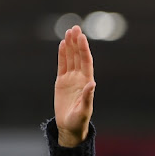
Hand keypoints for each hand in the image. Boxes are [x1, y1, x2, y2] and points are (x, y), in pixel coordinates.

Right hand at [54, 25, 95, 146]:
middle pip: (78, 57)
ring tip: (69, 31)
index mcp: (87, 83)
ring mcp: (71, 79)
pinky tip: (63, 44)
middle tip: (75, 28)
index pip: (86, 62)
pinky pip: (62, 65)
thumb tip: (92, 84)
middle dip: (77, 42)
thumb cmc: (78, 121)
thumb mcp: (83, 111)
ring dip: (70, 45)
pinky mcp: (62, 82)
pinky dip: (62, 55)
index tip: (82, 37)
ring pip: (71, 58)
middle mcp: (80, 78)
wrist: (69, 127)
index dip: (84, 50)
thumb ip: (87, 97)